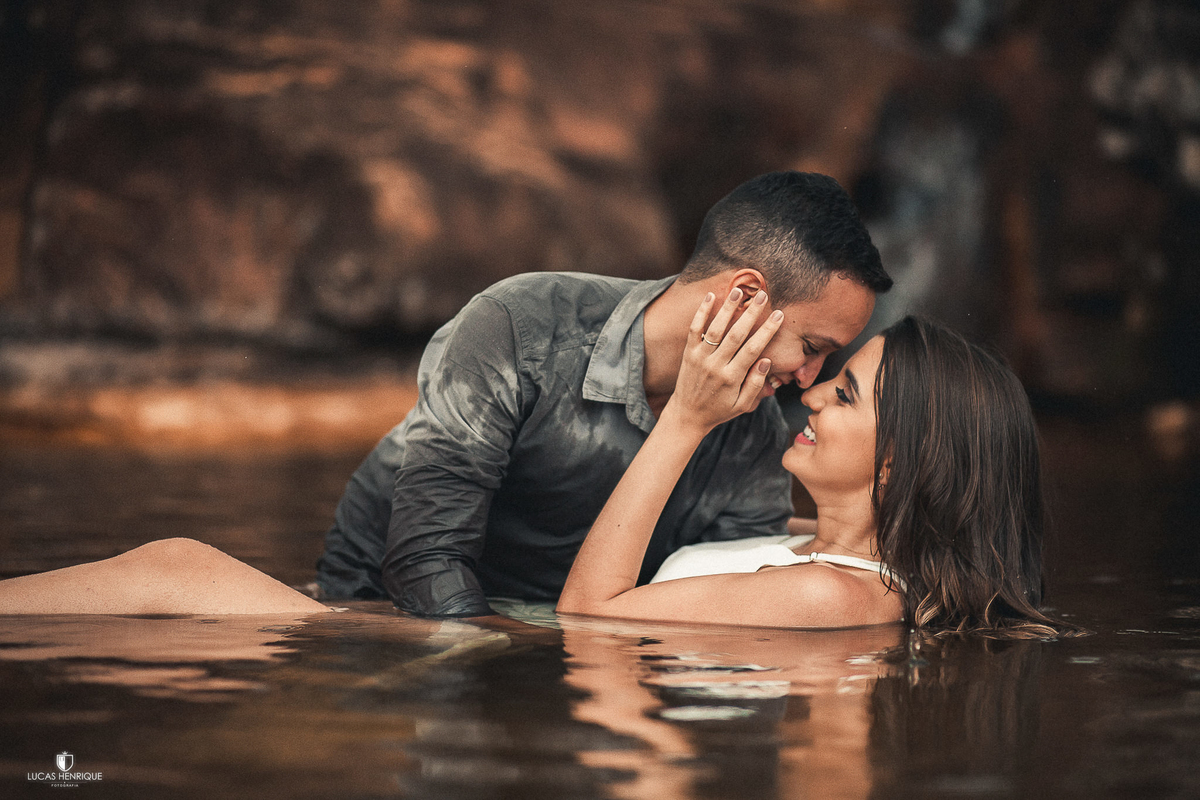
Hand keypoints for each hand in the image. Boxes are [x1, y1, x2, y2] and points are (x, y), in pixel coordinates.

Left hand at [664, 287, 783, 433]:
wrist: (687, 415)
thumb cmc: (719, 410)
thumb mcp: (742, 405)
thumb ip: (755, 384)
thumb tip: (766, 361)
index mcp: (732, 378)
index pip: (753, 349)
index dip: (767, 331)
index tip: (779, 315)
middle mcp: (715, 366)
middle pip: (736, 335)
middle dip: (751, 314)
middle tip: (763, 295)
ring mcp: (699, 358)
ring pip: (715, 329)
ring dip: (727, 308)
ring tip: (739, 291)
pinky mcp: (688, 353)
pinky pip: (694, 329)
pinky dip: (701, 312)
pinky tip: (710, 296)